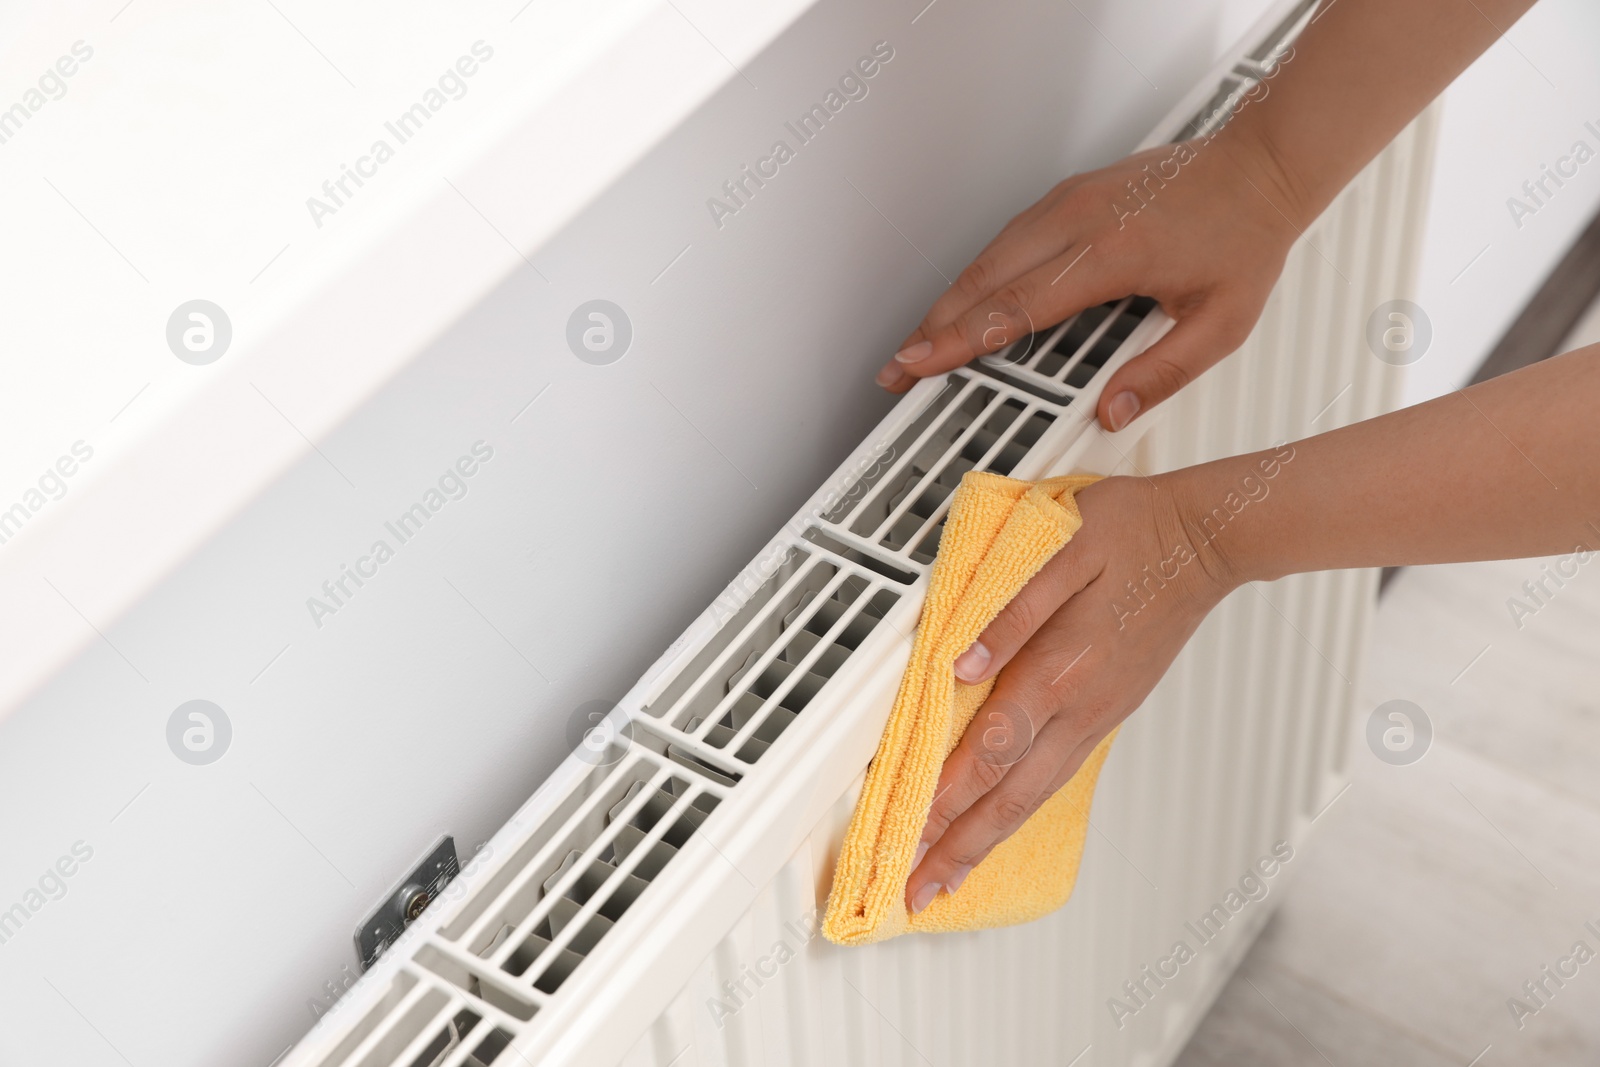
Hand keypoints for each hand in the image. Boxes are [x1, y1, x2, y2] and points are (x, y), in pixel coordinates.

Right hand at [875, 132, 1300, 431]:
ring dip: (949, 300)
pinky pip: (1008, 239)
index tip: (922, 362)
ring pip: (988, 255)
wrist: (1261, 166)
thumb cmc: (1245, 236)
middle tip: (901, 368)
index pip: (1016, 305)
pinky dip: (978, 274)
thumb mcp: (1221, 323)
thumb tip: (1111, 412)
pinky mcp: (1070, 195)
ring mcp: (1070, 201)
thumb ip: (1164, 373)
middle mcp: (1080, 219)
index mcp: (1113, 253)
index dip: (961, 338)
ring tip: (923, 344)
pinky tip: (966, 301)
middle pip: (983, 278)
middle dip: (934, 326)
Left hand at [903, 473, 1235, 912]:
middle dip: (959, 846)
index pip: (992, 747)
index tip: (910, 832)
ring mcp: (1098, 715)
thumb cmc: (1132, 530)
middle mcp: (1081, 706)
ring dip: (986, 841)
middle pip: (1011, 794)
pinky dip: (1019, 811)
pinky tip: (1000, 823)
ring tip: (949, 876)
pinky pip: (1054, 777)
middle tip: (919, 889)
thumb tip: (959, 662)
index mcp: (1062, 666)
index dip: (948, 795)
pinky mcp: (1107, 713)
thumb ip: (1008, 612)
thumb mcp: (1062, 549)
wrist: (1205, 538)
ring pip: (1034, 795)